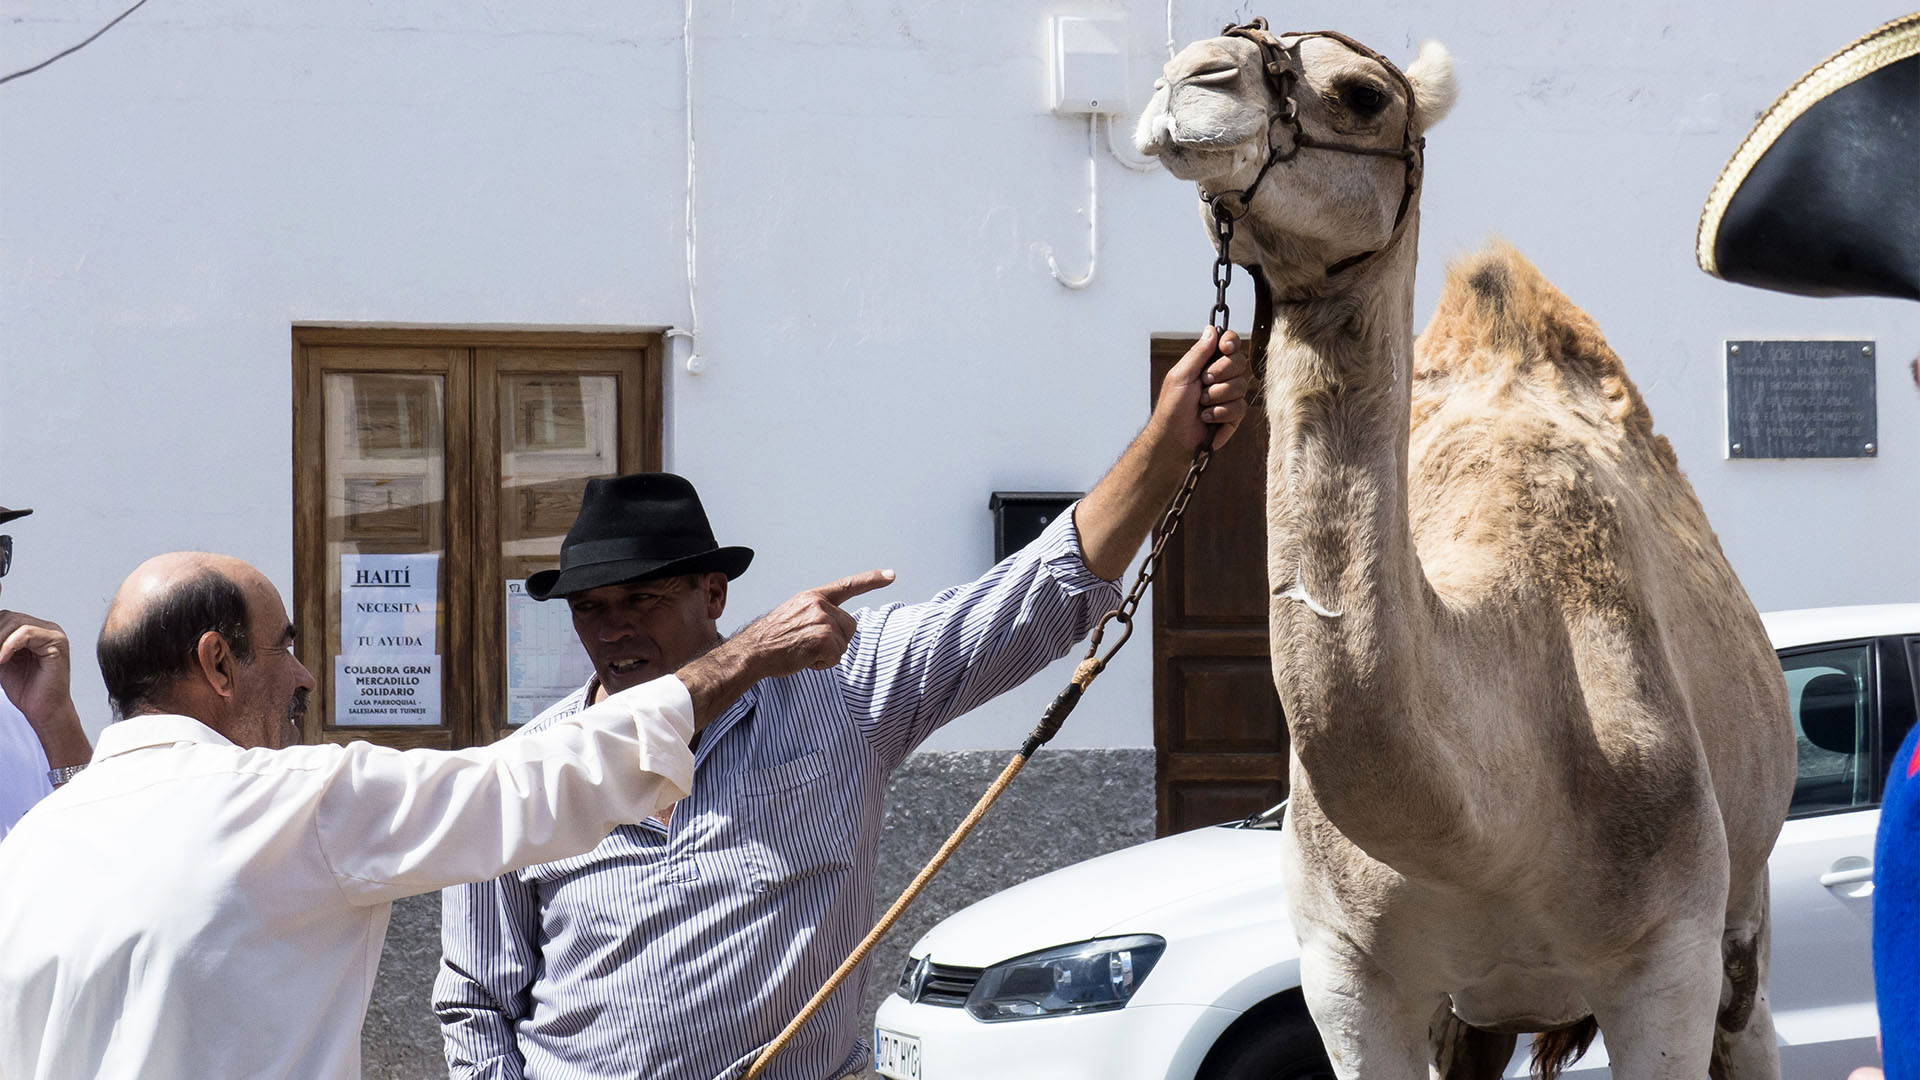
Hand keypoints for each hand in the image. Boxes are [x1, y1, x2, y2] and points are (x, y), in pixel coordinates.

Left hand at [0, 610, 88, 768]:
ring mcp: (54, 634)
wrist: (43, 711)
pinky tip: (2, 660)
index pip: (5, 618)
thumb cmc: (26, 690)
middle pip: (9, 617)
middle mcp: (46, 629)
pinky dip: (8, 645)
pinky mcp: (56, 643)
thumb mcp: (2, 661)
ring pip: (16, 623)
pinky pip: (26, 633)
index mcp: (34, 632)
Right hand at [675, 570, 896, 728]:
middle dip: (836, 640)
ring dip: (827, 654)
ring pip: (843, 644)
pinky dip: (822, 664)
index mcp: (812, 597)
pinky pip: (835, 657)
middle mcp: (819, 605)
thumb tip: (839, 627)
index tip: (891, 574)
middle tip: (808, 646)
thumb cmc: (772, 640)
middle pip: (849, 626)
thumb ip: (817, 615)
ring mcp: (822, 620)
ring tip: (802, 651)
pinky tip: (803, 659)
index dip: (871, 579)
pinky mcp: (823, 639)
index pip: (847, 585)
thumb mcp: (794, 615)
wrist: (753, 651)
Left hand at [1153, 326, 1250, 450]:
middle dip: (1221, 372)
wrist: (1174, 437)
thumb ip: (1198, 352)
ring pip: (1241, 385)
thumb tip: (1211, 329)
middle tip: (1203, 382)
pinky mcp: (1234, 414)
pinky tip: (1207, 418)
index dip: (1231, 342)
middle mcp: (1221, 376)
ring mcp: (1229, 395)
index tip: (1225, 348)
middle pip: (1239, 361)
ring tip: (1202, 404)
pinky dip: (1221, 412)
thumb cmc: (1172, 406)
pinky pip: (1240, 406)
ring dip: (1217, 395)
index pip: (1229, 343)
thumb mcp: (1181, 375)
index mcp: (1207, 363)